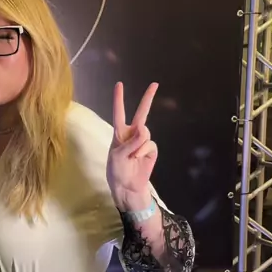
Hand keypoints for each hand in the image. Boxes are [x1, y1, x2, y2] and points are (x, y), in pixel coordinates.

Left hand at [107, 82, 158, 211]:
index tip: (119, 84)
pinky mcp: (151, 150)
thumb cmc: (117, 171)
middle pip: (141, 113)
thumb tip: (144, 129)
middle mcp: (132, 134)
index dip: (119, 99)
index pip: (119, 112)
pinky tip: (137, 159)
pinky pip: (150, 144)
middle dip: (148, 99)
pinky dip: (143, 151)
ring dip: (138, 144)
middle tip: (155, 84)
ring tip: (131, 157)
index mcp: (119, 133)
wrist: (127, 187)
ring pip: (145, 133)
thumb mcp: (118, 156)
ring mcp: (143, 142)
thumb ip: (131, 142)